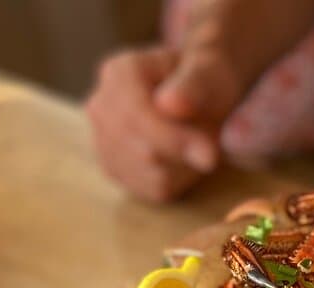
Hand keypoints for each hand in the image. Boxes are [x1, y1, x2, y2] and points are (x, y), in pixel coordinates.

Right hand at [86, 45, 221, 201]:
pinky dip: (179, 180)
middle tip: (212, 145)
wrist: (199, 93)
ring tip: (195, 143)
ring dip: (186, 167)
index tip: (212, 155)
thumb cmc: (205, 78)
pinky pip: (154, 190)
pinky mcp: (116, 171)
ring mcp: (103, 142)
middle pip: (146, 154)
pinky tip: (184, 158)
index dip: (176, 140)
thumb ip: (195, 87)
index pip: (138, 119)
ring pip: (152, 176)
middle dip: (185, 155)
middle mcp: (101, 107)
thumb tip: (169, 105)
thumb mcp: (211, 72)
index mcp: (119, 74)